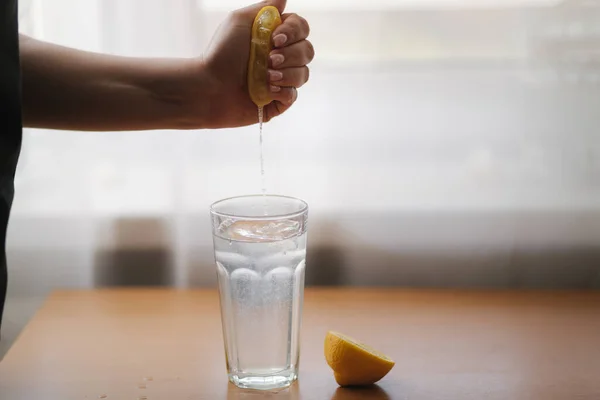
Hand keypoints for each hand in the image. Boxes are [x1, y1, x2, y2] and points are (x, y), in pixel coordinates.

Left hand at [198, 0, 313, 127]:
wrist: (210, 87)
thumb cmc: (221, 53)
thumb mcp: (239, 20)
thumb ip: (265, 8)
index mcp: (275, 38)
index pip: (302, 29)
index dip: (294, 32)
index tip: (275, 38)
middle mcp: (281, 58)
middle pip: (307, 50)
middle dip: (291, 55)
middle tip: (269, 59)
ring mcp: (281, 81)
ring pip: (303, 74)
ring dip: (286, 74)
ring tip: (266, 77)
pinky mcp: (278, 101)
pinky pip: (294, 95)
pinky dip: (283, 91)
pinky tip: (267, 90)